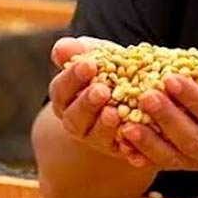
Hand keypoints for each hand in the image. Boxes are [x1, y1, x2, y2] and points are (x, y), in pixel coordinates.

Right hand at [47, 36, 127, 159]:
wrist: (134, 91)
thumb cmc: (108, 69)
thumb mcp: (96, 55)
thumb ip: (79, 51)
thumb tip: (62, 48)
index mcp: (65, 97)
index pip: (61, 89)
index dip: (73, 77)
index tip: (89, 64)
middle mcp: (76, 121)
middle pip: (75, 117)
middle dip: (87, 104)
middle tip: (102, 90)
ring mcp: (97, 138)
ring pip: (96, 136)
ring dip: (104, 126)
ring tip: (114, 112)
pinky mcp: (119, 148)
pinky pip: (122, 149)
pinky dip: (128, 144)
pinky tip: (136, 131)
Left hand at [116, 58, 197, 170]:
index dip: (194, 99)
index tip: (171, 79)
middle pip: (195, 141)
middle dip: (168, 120)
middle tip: (145, 97)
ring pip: (176, 158)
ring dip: (150, 143)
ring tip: (127, 126)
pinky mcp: (184, 166)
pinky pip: (161, 164)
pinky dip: (142, 155)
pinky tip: (123, 143)